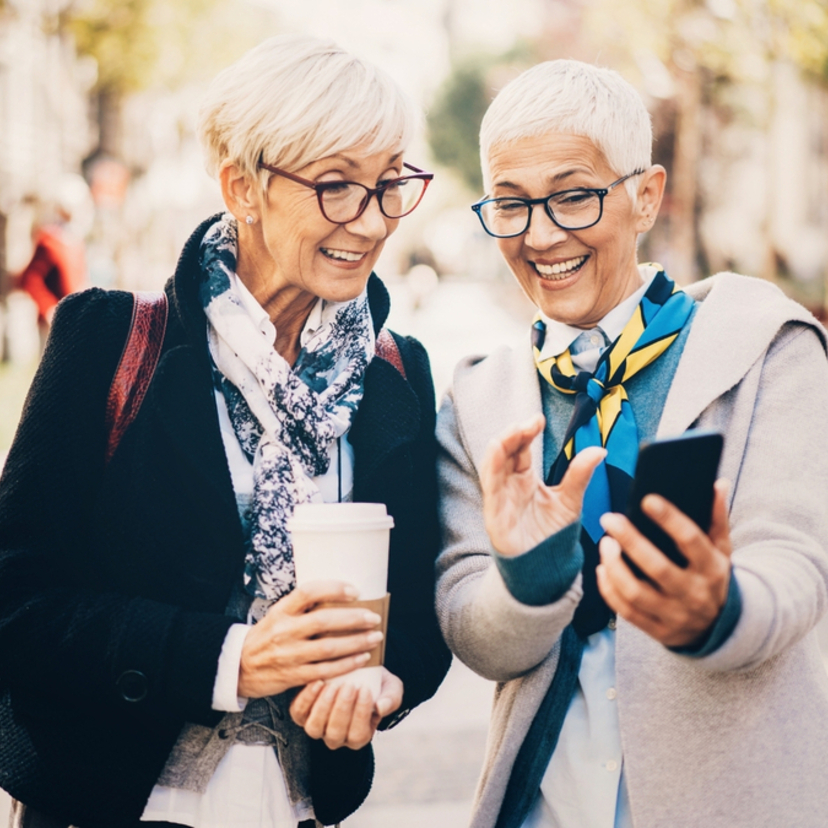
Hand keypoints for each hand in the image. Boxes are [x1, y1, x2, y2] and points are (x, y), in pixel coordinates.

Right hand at [238, 580, 383, 698]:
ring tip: (375, 638)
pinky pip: (325, 670)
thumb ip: (302, 607)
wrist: (238, 667)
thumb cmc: (266, 636)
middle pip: (323, 621)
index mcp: (281, 610)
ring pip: (328, 648)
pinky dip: (347, 664)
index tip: (355, 590)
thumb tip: (340, 594)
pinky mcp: (293, 676)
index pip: (308, 592)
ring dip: (356, 643)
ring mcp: (288, 655)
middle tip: (374, 617)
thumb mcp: (278, 614)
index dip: (333, 589)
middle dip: (353, 619)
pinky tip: (362, 658)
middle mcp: (284, 631)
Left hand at [289, 667, 403, 749]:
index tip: (366, 690)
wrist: (356, 671)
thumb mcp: (391, 689)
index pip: (358, 734)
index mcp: (359, 736)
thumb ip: (391, 699)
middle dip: (343, 709)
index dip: (361, 713)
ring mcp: (317, 727)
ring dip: (324, 706)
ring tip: (333, 685)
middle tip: (350, 686)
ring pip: (314, 727)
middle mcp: (336, 737)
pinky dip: (307, 699)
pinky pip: (299, 712)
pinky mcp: (301, 714)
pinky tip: (317, 682)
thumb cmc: (376, 683)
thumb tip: (381, 707)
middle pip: (335, 733)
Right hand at [481, 414, 605, 556]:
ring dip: (501, 445)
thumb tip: (599, 450)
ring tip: (514, 430)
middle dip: (514, 433)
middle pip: (504, 451)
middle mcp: (509, 484)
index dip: (526, 431)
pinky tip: (497, 451)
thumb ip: (580, 475)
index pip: (520, 448)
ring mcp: (500, 498)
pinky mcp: (495, 514)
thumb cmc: (552, 534)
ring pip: (493, 464)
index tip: (539, 420)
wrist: (546, 568)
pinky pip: (490, 487)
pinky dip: (491, 467)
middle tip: (530, 422)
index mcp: (524, 478)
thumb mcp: (570, 501)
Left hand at [597, 480, 732, 646]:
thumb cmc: (713, 577)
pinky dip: (609, 590)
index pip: (691, 540)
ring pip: (636, 593)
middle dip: (630, 541)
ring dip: (614, 567)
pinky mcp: (658, 630)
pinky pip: (627, 611)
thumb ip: (717, 517)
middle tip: (609, 518)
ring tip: (604, 543)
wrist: (721, 628)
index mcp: (712, 568)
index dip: (669, 519)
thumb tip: (717, 483)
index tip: (647, 500)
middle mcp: (694, 593)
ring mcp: (675, 615)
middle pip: (658, 567)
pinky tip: (601, 568)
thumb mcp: (722, 549)